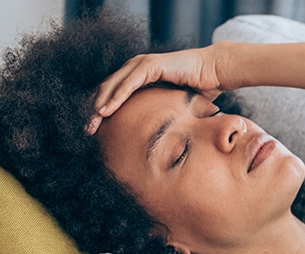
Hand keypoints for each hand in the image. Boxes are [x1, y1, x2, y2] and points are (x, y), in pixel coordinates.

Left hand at [86, 44, 227, 133]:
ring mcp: (142, 64)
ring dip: (100, 105)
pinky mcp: (150, 65)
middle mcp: (137, 67)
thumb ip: (162, 114)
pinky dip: (116, 97)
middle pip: (108, 89)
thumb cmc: (202, 89)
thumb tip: (160, 138)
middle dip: (95, 110)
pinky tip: (106, 111)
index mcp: (140, 76)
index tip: (96, 130)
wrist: (217, 72)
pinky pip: (128, 83)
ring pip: (113, 86)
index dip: (103, 110)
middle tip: (88, 130)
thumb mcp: (175, 106)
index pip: (114, 93)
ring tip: (93, 123)